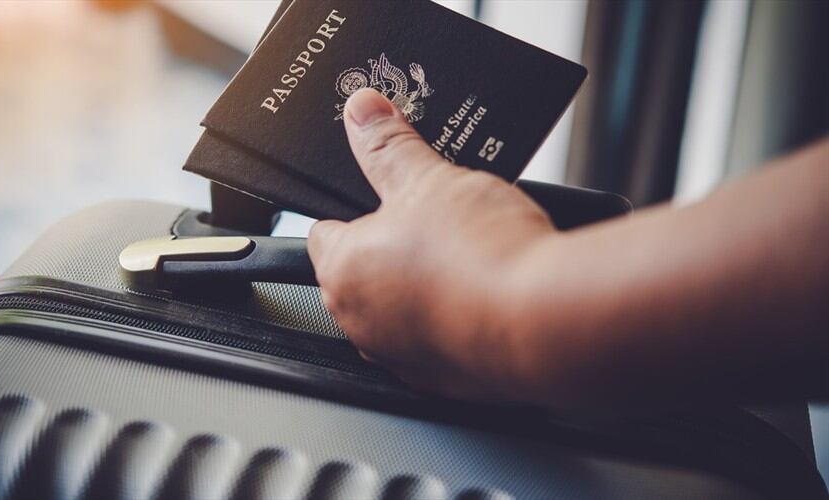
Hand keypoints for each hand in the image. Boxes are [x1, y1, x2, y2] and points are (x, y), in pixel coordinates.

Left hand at [308, 89, 557, 399]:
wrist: (545, 320)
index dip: (356, 208)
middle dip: (396, 246)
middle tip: (437, 222)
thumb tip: (362, 112)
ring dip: (425, 285)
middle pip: (365, 270)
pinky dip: (454, 318)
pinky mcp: (442, 378)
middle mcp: (360, 321)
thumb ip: (388, 145)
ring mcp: (401, 355)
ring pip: (401, 308)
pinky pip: (437, 339)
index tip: (382, 198)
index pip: (325, 230)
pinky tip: (484, 292)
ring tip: (468, 255)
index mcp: (342, 270)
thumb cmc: (482, 255)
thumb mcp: (430, 179)